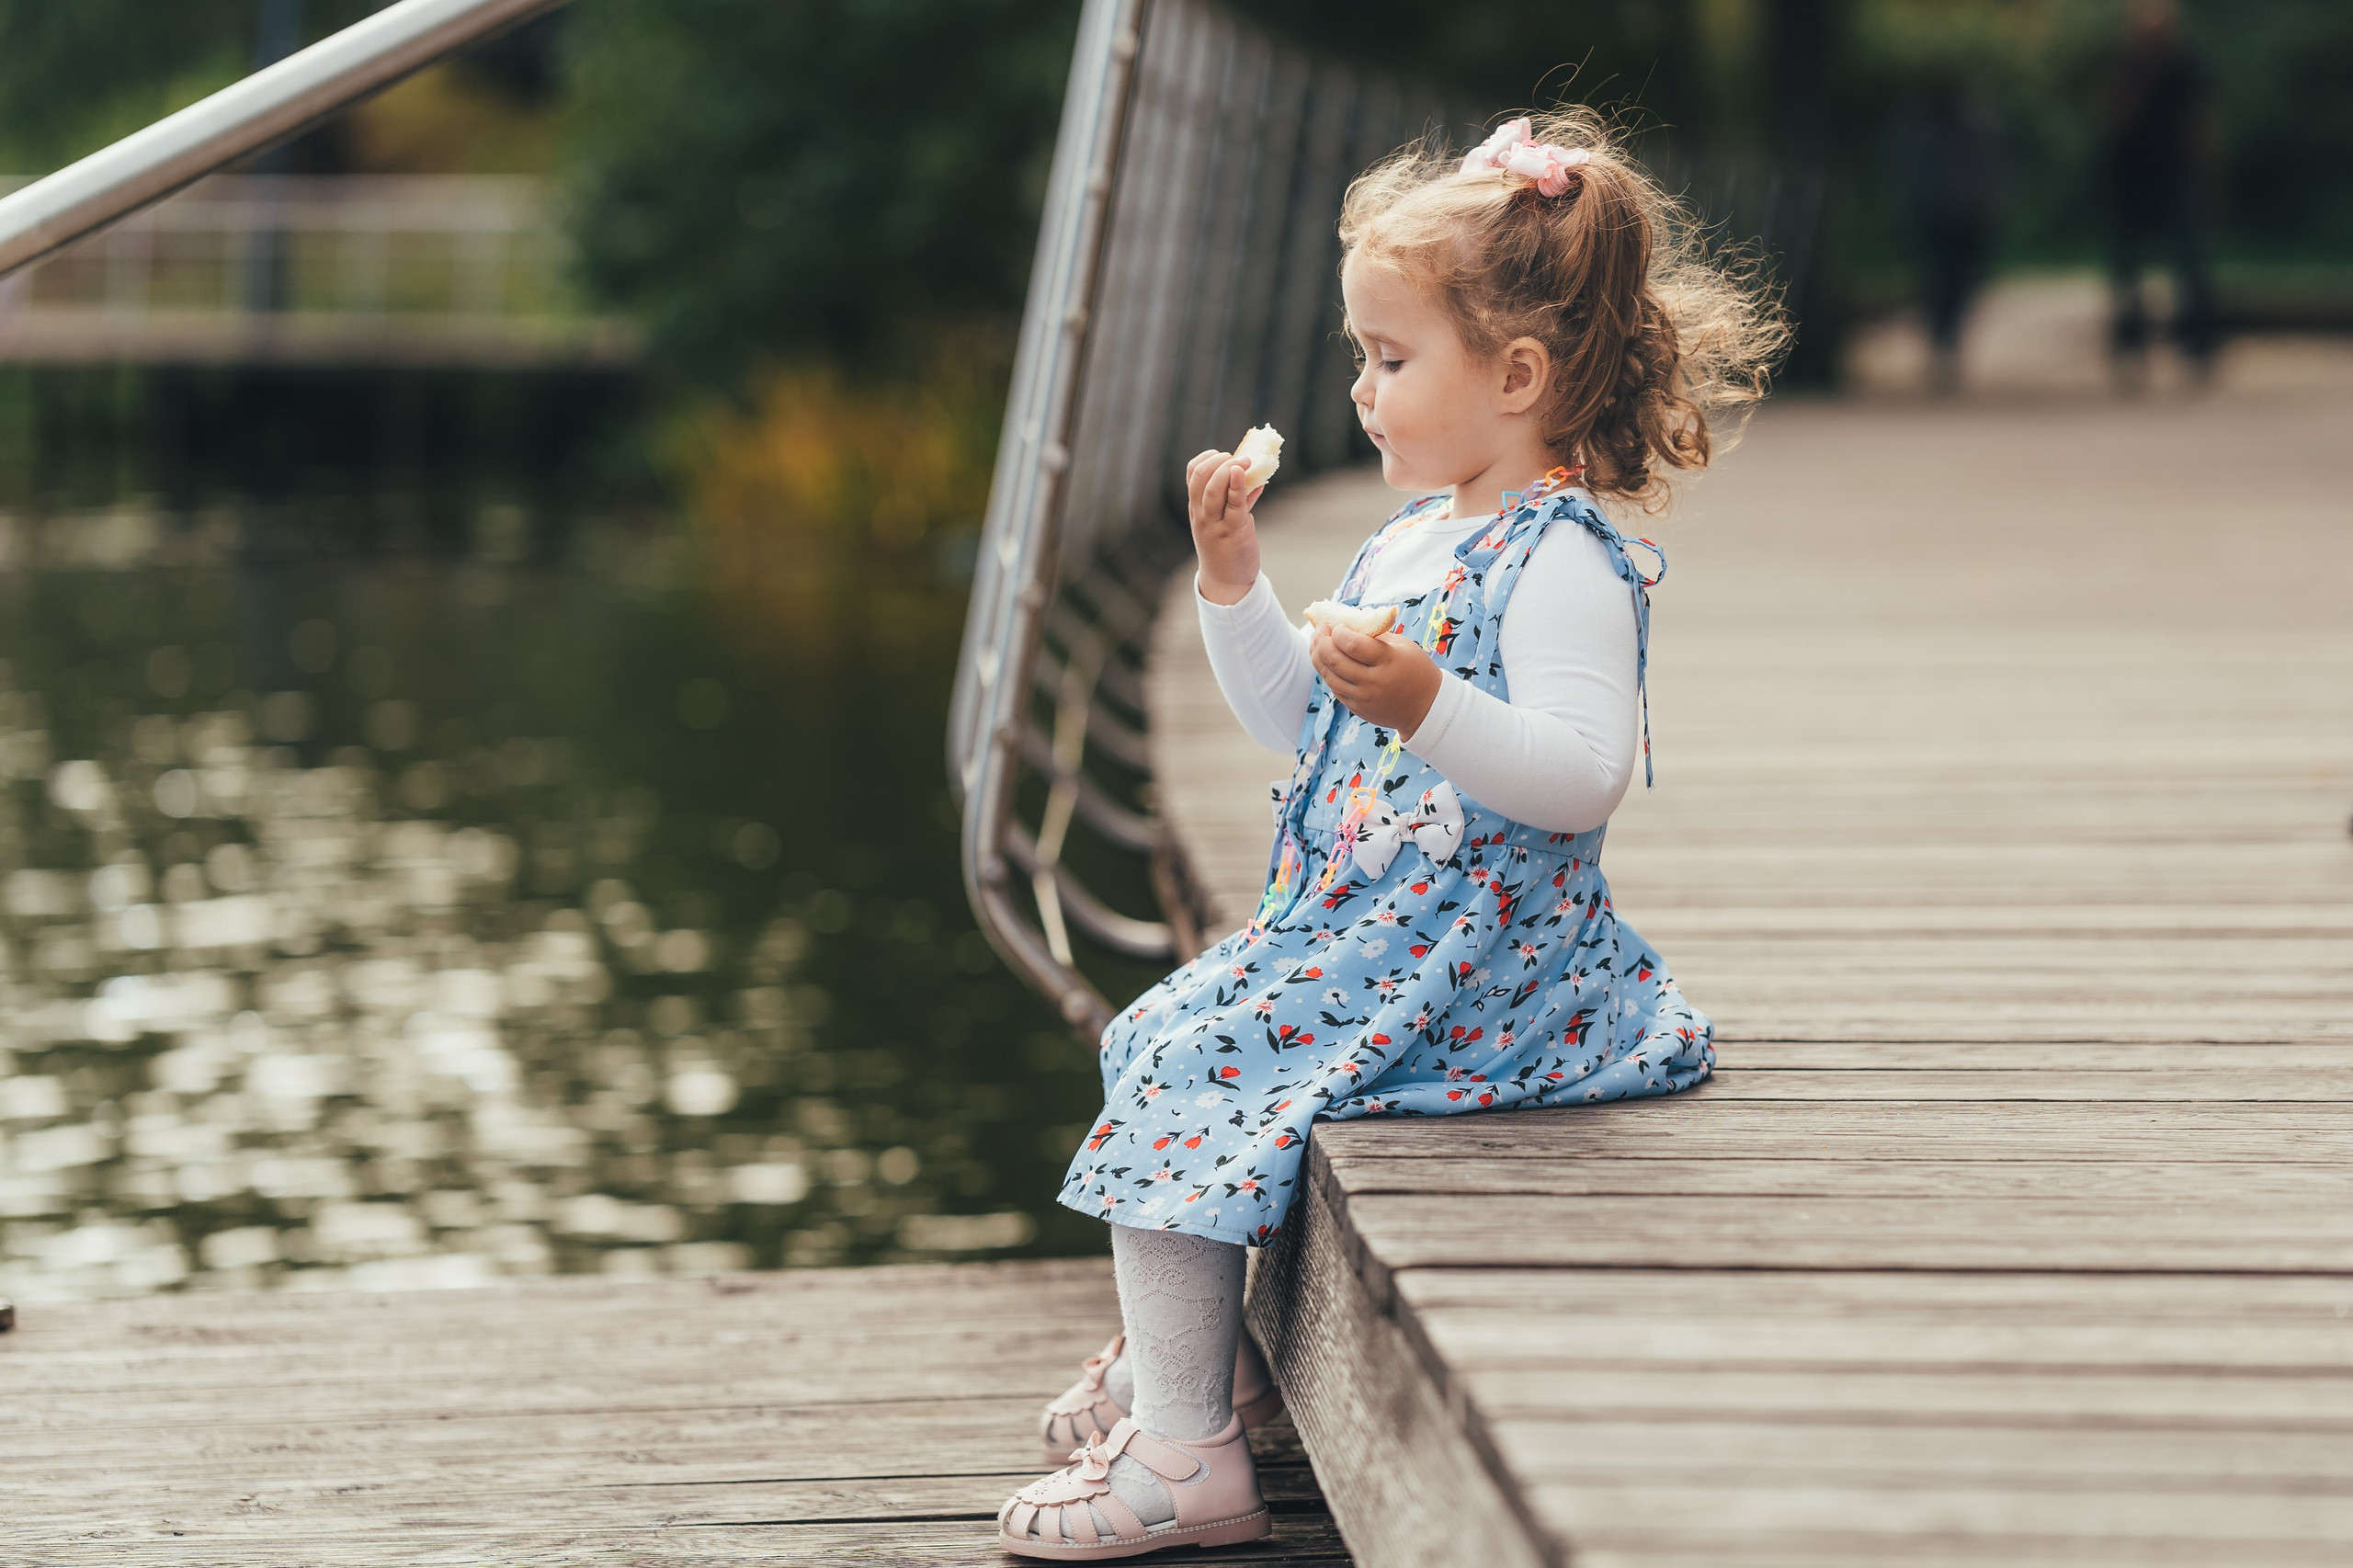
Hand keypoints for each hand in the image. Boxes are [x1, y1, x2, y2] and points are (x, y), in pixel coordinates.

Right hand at [1185, 448, 1263, 604]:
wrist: (1227, 583)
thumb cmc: (1228, 548)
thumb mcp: (1226, 520)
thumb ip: (1238, 499)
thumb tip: (1257, 478)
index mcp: (1197, 507)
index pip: (1192, 473)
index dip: (1206, 458)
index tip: (1223, 454)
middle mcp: (1201, 513)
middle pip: (1200, 477)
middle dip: (1218, 460)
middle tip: (1239, 457)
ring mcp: (1214, 523)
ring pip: (1213, 489)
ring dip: (1228, 469)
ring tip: (1245, 461)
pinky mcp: (1232, 531)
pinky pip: (1233, 504)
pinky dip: (1238, 486)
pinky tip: (1245, 474)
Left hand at [1310, 625, 1443, 737]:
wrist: (1426, 707)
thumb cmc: (1416, 669)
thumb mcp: (1402, 645)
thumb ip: (1375, 635)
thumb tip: (1347, 622)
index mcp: (1387, 661)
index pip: (1351, 645)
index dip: (1338, 632)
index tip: (1337, 625)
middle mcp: (1373, 682)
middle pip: (1334, 661)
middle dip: (1320, 641)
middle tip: (1319, 629)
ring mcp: (1363, 698)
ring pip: (1329, 676)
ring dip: (1318, 657)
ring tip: (1317, 643)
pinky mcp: (1357, 708)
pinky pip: (1335, 689)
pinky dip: (1327, 672)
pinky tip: (1327, 661)